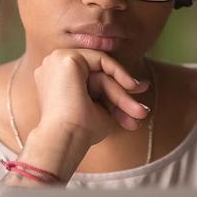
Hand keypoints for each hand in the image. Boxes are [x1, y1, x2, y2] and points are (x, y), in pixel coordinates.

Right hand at [33, 49, 149, 145]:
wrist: (65, 139)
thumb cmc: (79, 133)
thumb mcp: (100, 109)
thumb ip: (110, 93)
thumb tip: (139, 83)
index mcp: (56, 82)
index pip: (91, 81)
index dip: (116, 92)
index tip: (137, 108)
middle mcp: (53, 69)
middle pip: (98, 77)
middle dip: (123, 95)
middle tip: (142, 111)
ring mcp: (57, 61)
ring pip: (101, 71)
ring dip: (122, 93)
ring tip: (138, 112)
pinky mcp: (66, 58)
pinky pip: (101, 59)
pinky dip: (118, 72)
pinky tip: (130, 87)